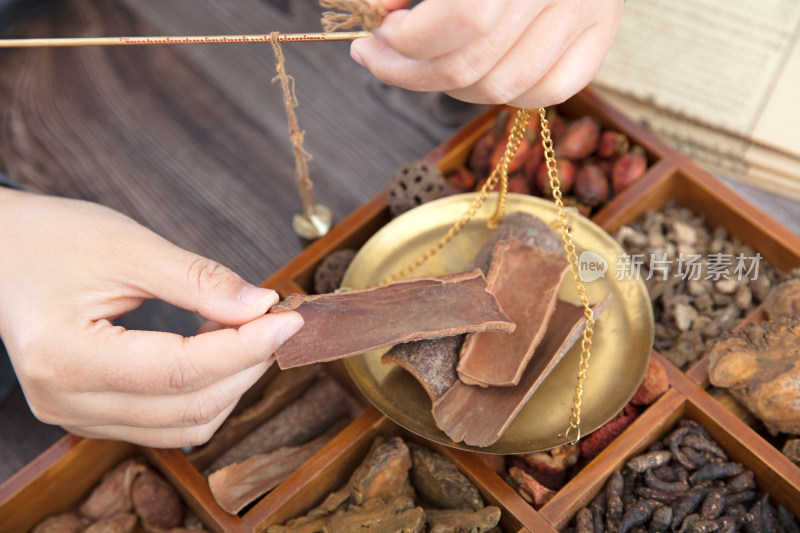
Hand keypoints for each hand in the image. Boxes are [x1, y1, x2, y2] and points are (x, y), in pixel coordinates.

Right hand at [0, 189, 302, 446]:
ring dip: (231, 384)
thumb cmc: (54, 240)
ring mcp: (75, 416)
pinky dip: (206, 394)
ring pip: (184, 426)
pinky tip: (219, 354)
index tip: (288, 320)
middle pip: (188, 406)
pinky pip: (166, 424)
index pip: (180, 369)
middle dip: (246, 365)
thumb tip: (262, 305)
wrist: (2, 255)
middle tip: (277, 321)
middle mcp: (65, 401)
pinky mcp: (90, 415)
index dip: (245, 347)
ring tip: (251, 334)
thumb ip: (198, 280)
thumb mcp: (127, 245)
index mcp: (64, 356)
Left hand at [350, 0, 622, 107]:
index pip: (464, 18)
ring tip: (425, 62)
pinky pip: (547, 92)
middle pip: (475, 65)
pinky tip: (474, 70)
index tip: (377, 35)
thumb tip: (373, 11)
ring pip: (503, 88)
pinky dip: (503, 92)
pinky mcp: (602, 32)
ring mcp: (589, 9)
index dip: (409, 40)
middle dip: (411, 72)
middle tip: (381, 58)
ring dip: (449, 87)